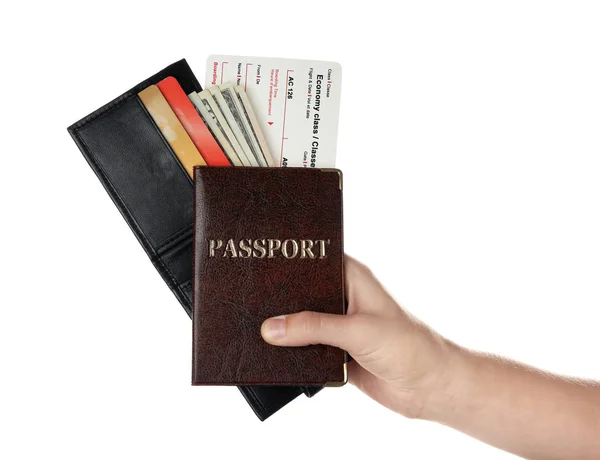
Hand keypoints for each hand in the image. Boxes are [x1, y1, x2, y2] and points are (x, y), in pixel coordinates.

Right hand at [260, 255, 456, 417]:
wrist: (429, 387)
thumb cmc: (409, 346)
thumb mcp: (357, 331)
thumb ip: (314, 328)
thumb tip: (272, 328)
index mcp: (351, 278)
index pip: (313, 261)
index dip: (288, 260)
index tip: (258, 262)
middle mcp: (342, 298)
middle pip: (301, 294)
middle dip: (279, 300)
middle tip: (249, 300)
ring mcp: (337, 326)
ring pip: (301, 323)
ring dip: (285, 330)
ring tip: (253, 327)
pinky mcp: (335, 353)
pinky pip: (305, 349)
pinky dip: (291, 353)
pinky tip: (272, 354)